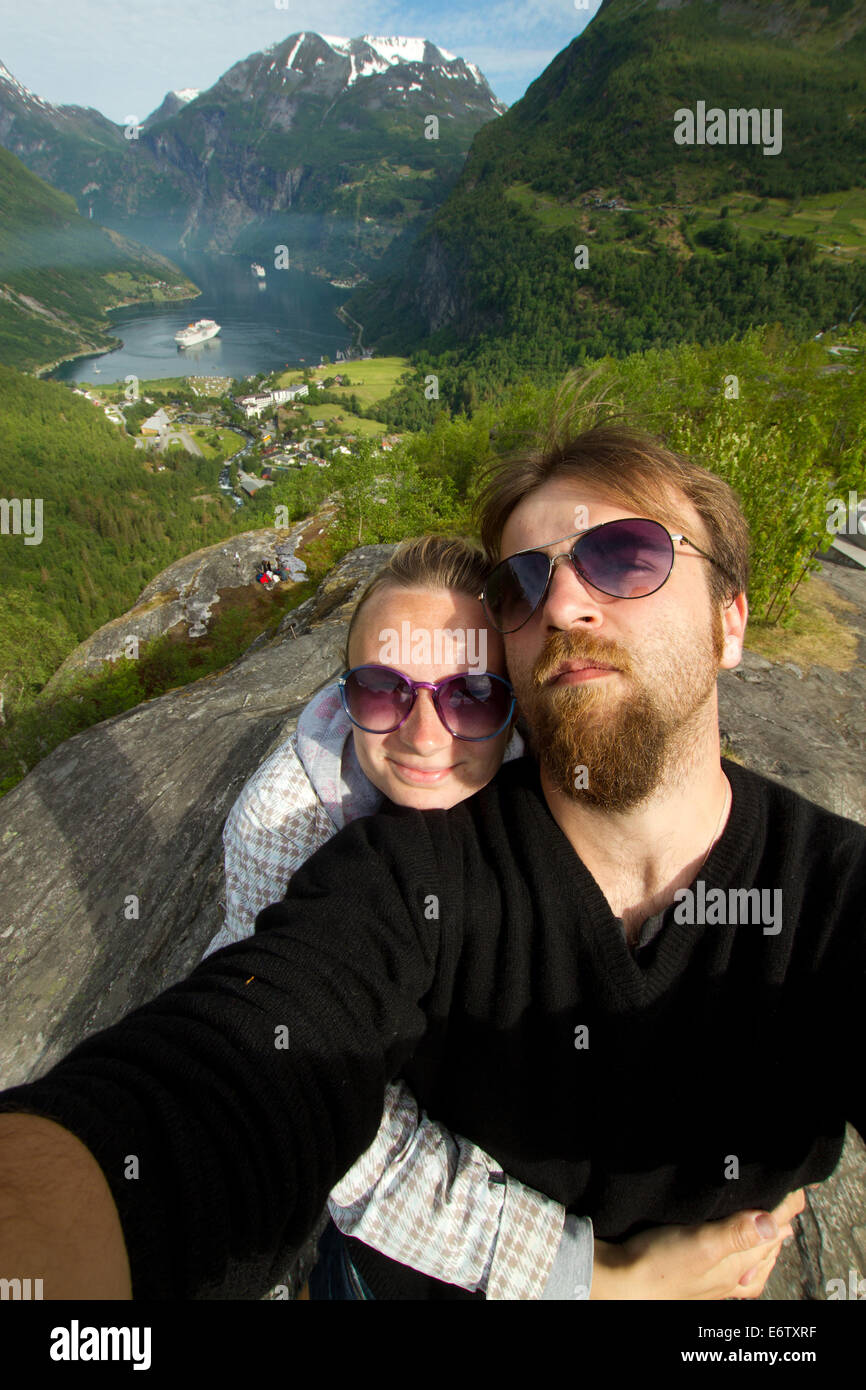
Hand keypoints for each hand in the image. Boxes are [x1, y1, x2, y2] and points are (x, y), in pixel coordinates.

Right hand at [590, 1189, 804, 1299]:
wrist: (625, 1283)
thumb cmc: (660, 1266)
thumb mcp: (702, 1244)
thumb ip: (737, 1233)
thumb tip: (775, 1223)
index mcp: (737, 1265)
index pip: (770, 1233)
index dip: (785, 1211)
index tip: (798, 1190)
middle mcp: (731, 1276)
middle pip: (764, 1249)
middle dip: (778, 1226)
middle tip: (788, 1205)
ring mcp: (715, 1281)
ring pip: (750, 1263)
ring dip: (763, 1245)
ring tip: (771, 1231)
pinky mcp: (697, 1279)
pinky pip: (731, 1273)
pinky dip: (741, 1261)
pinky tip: (734, 1258)